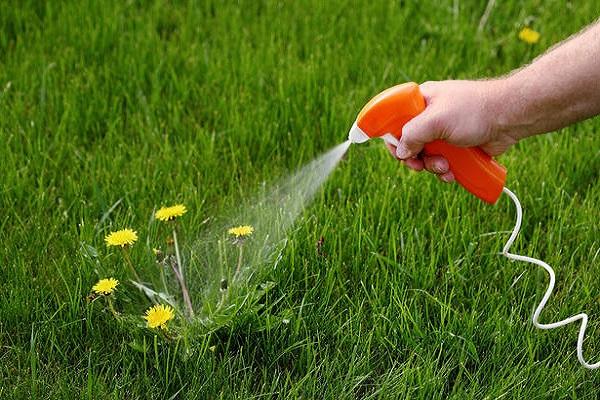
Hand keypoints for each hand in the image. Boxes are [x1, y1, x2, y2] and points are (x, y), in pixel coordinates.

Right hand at [388, 80, 519, 181]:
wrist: (509, 118)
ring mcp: (443, 132)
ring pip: (426, 156)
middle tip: (420, 165)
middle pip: (409, 143)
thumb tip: (401, 152)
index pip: (395, 119)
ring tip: (445, 167)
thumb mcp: (435, 120)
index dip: (392, 137)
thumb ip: (412, 135)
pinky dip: (445, 170)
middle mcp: (429, 116)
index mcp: (421, 101)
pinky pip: (442, 162)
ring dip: (432, 166)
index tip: (398, 152)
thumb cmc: (474, 111)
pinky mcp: (457, 145)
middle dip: (415, 158)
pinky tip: (453, 173)